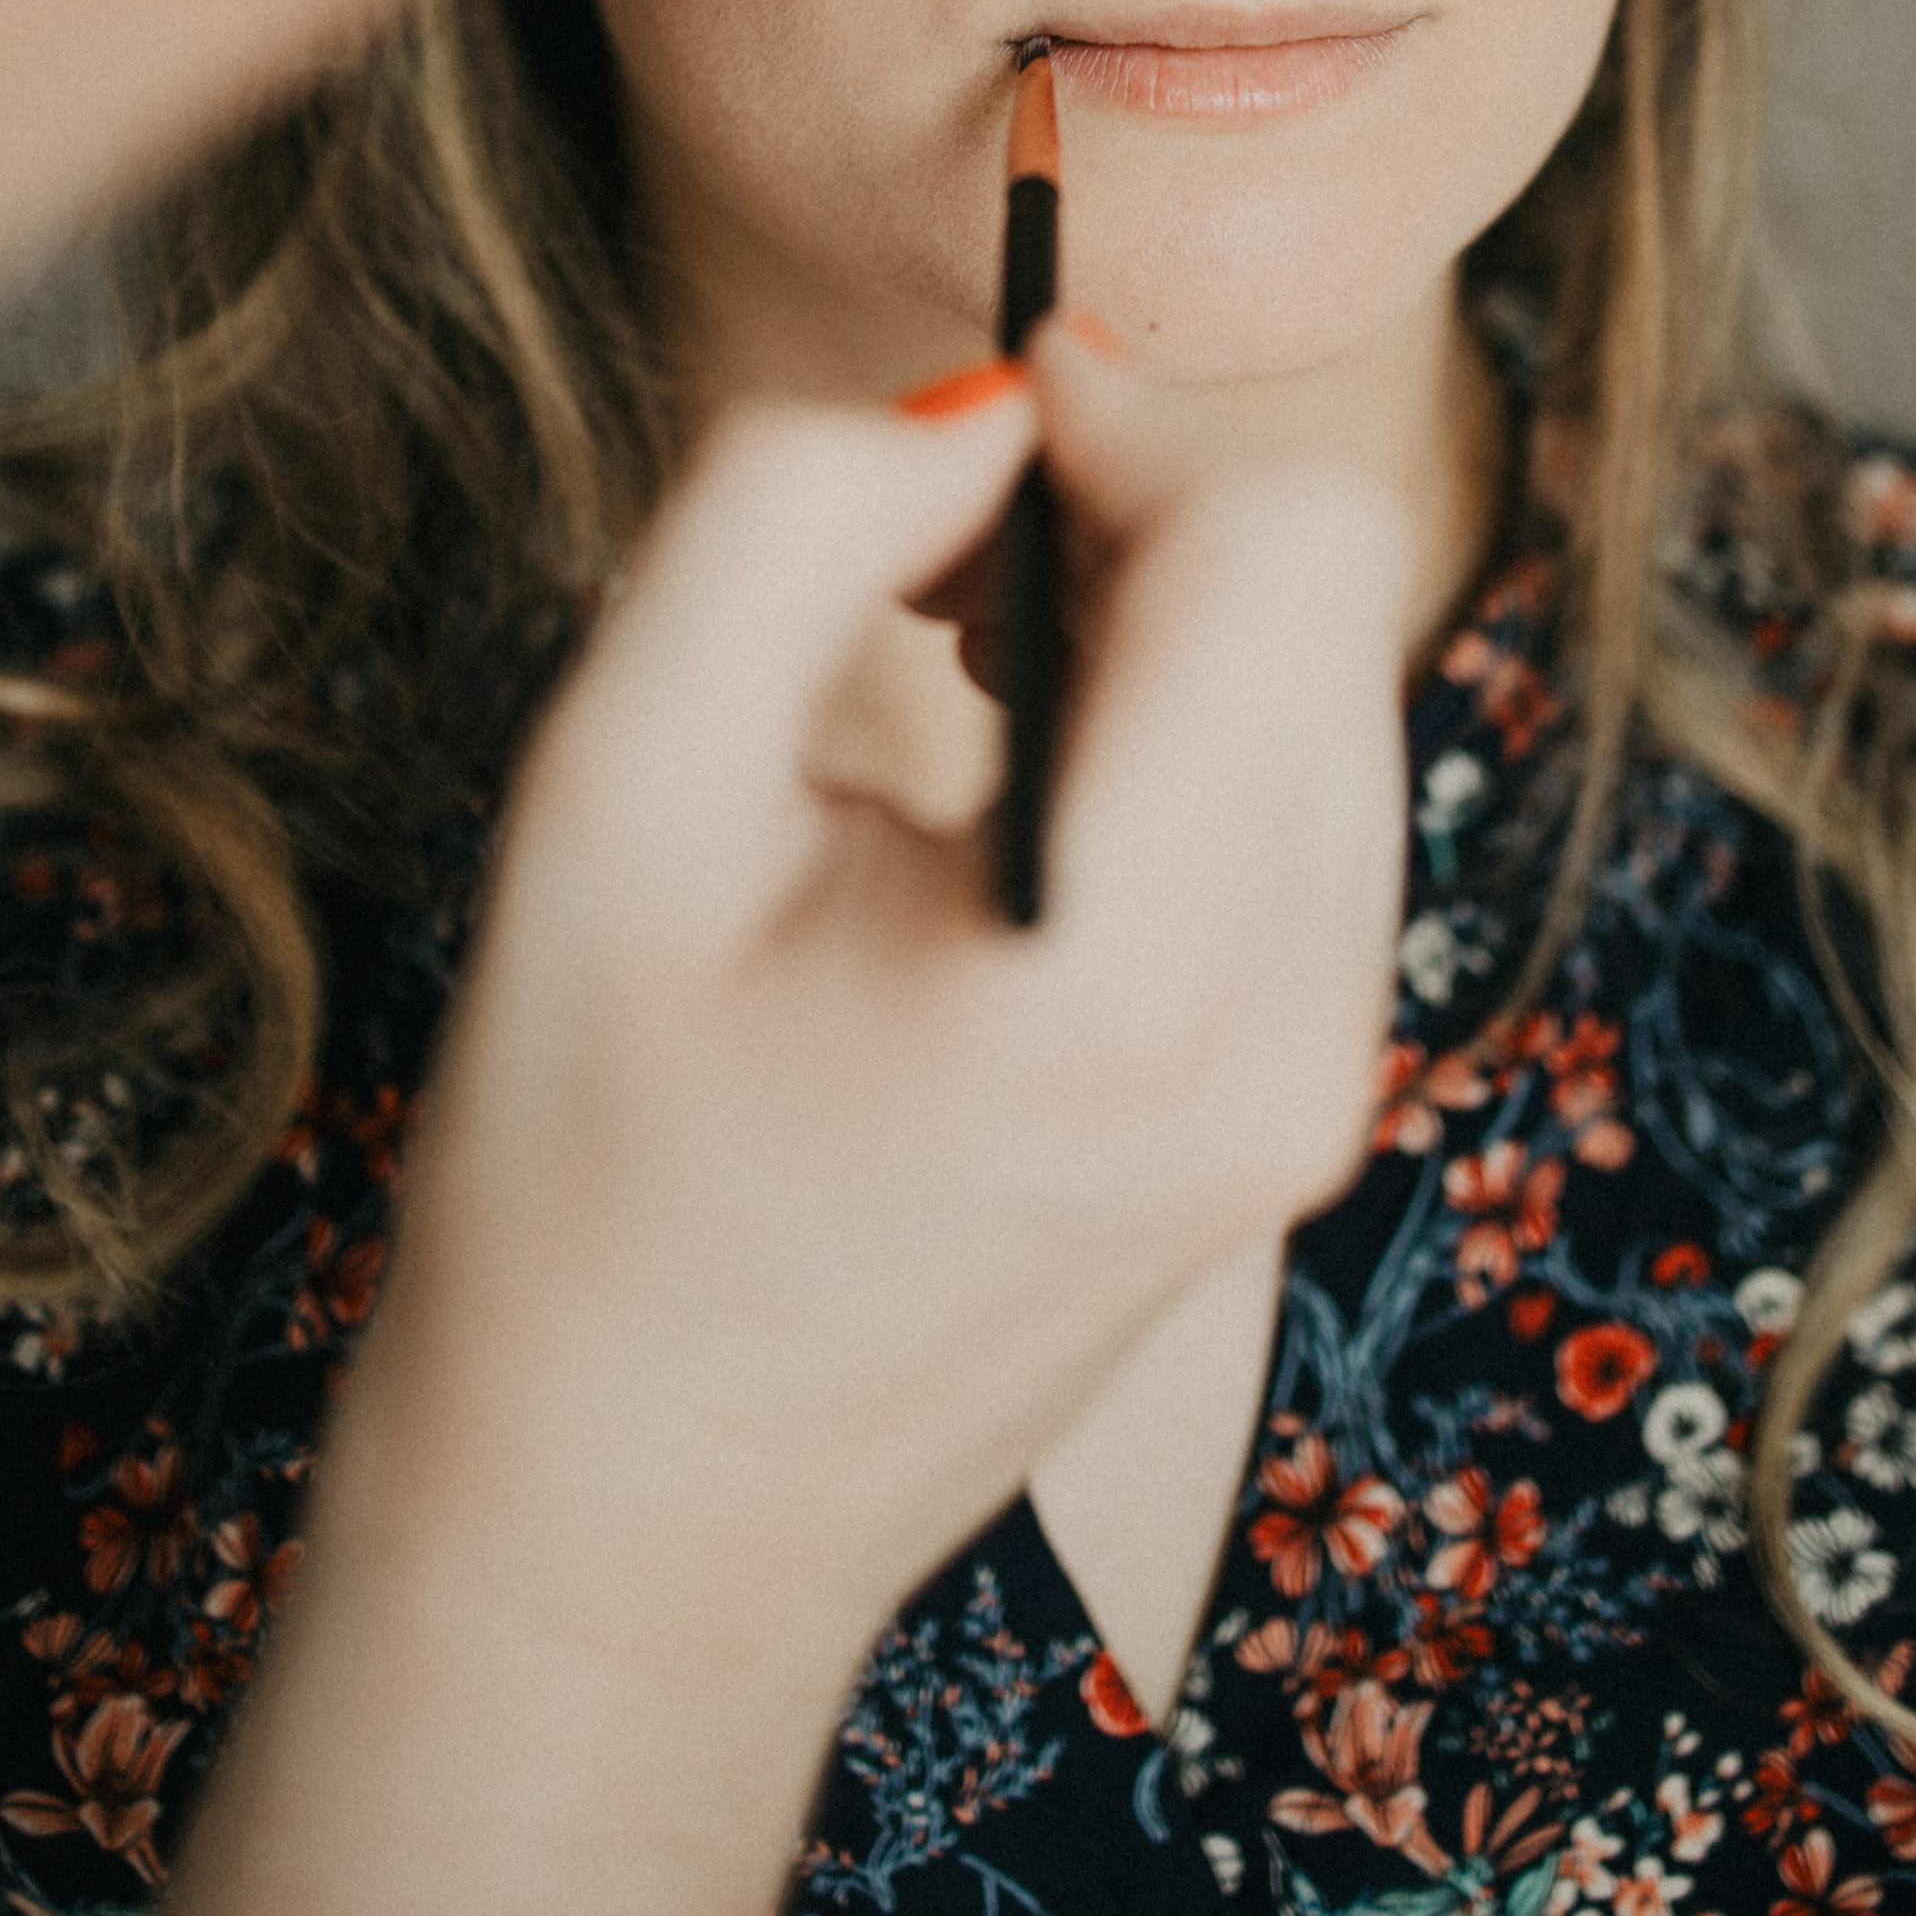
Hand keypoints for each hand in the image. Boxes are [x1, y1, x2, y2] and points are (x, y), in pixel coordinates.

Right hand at [370, 335, 1415, 1618]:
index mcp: (1140, 973)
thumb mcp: (612, 793)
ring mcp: (1319, 1095)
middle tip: (923, 559)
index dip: (1129, 428)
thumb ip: (787, 521)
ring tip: (954, 671)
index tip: (963, 440)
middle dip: (1137, 516)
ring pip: (1331, 695)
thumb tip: (983, 393)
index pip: (1289, 545)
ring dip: (1160, 621)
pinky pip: (1310, 821)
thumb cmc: (585, 1174)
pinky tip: (1014, 787)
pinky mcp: (1300, 1116)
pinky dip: (1182, 738)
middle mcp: (1295, 1040)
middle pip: (1326, 603)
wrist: (642, 1521)